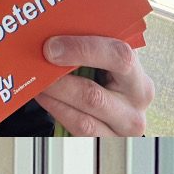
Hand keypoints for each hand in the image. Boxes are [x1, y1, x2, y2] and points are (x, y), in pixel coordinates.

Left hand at [34, 34, 154, 136]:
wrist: (121, 105)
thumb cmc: (110, 75)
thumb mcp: (108, 59)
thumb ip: (89, 44)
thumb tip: (52, 32)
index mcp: (139, 75)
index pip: (119, 57)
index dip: (83, 50)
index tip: (52, 47)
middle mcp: (137, 102)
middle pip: (92, 94)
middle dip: (56, 82)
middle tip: (34, 69)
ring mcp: (124, 126)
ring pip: (82, 118)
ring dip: (53, 100)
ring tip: (35, 85)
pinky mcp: (107, 141)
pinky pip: (78, 130)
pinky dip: (57, 112)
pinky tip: (44, 99)